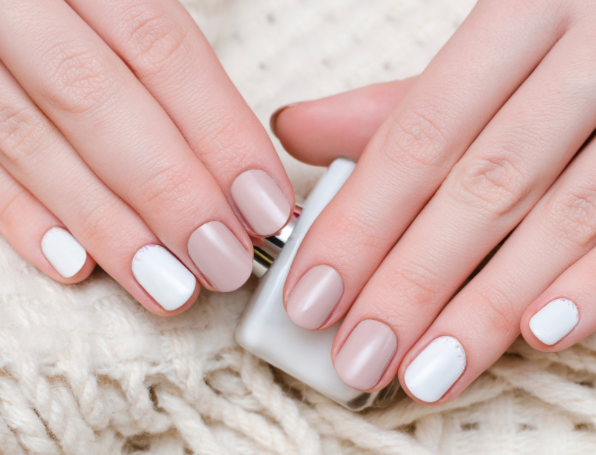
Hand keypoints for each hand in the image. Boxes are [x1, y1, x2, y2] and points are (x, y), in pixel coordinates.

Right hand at [0, 0, 293, 314]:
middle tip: (224, 261)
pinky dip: (23, 216)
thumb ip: (165, 60)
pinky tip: (75, 265)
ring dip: (108, 225)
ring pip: (32, 141)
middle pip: (98, 100)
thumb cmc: (77, 2)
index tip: (265, 205)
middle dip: (170, 192)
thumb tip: (240, 166)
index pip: (162, 49)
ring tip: (167, 285)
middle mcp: (21, 4)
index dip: (219, 133)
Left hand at [275, 0, 595, 403]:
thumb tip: (294, 130)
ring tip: (424, 373)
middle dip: (412, 283)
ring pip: (559, 220)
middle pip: (482, 187)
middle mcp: (587, 55)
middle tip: (358, 356)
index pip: (418, 136)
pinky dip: (586, 286)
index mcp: (521, 14)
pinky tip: (536, 335)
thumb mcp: (479, 55)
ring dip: (484, 309)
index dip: (359, 223)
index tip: (311, 297)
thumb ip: (395, 103)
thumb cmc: (554, 39)